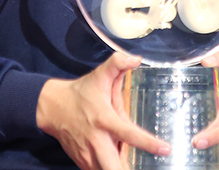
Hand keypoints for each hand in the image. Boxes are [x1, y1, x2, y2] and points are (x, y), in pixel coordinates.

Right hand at [36, 53, 170, 169]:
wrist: (53, 107)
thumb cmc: (80, 93)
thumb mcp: (99, 75)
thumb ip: (118, 63)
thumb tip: (137, 59)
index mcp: (105, 119)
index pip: (129, 134)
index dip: (148, 143)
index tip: (165, 149)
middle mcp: (97, 140)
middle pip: (113, 168)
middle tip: (142, 168)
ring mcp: (88, 154)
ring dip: (119, 169)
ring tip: (130, 165)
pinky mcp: (82, 162)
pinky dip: (108, 169)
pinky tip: (114, 162)